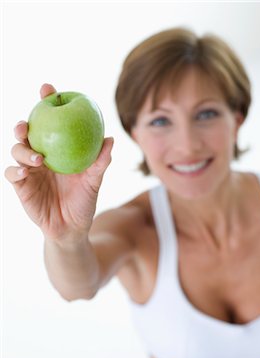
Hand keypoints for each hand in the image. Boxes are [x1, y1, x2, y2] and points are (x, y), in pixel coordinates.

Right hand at [5, 84, 113, 242]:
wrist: (72, 228)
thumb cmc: (84, 202)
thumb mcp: (94, 182)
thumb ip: (101, 162)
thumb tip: (110, 139)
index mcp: (57, 149)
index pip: (50, 121)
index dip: (46, 103)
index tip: (48, 89)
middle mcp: (40, 155)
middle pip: (26, 132)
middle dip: (24, 123)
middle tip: (28, 123)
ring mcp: (29, 170)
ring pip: (16, 150)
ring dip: (22, 149)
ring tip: (37, 158)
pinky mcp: (21, 186)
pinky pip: (11, 174)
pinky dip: (15, 170)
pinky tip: (24, 172)